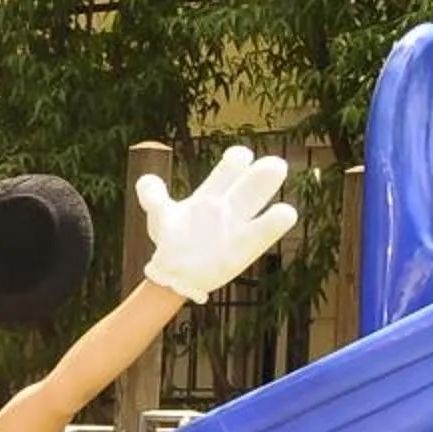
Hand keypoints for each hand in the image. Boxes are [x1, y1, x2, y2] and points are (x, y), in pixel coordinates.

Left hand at [139, 146, 297, 303]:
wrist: (176, 273)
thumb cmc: (171, 240)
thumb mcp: (160, 218)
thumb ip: (153, 198)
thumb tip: (146, 182)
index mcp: (212, 193)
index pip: (231, 168)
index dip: (237, 160)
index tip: (241, 157)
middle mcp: (230, 206)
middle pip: (252, 184)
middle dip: (265, 173)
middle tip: (275, 166)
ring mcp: (239, 227)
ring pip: (261, 206)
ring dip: (272, 197)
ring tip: (283, 190)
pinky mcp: (245, 248)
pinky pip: (265, 233)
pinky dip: (276, 222)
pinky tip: (285, 213)